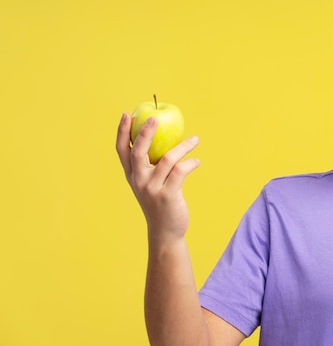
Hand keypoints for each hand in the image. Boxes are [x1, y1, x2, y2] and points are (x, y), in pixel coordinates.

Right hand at [116, 113, 199, 243]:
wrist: (165, 231)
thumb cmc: (160, 202)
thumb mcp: (150, 183)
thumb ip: (151, 165)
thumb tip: (164, 138)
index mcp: (132, 175)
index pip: (122, 150)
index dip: (122, 132)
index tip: (126, 114)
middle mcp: (139, 181)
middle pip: (138, 152)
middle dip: (145, 133)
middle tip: (155, 118)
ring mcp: (152, 189)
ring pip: (166, 159)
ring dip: (183, 147)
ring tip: (195, 139)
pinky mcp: (168, 195)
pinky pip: (180, 172)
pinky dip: (191, 163)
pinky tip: (197, 161)